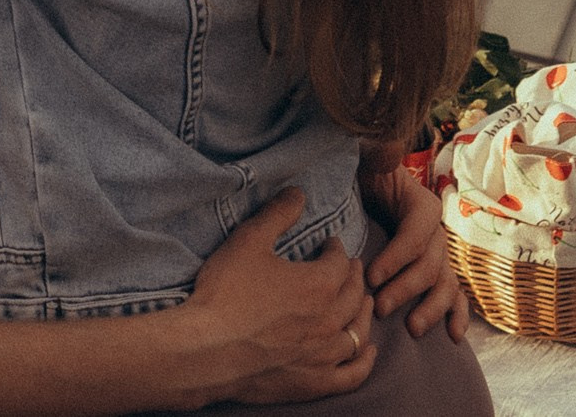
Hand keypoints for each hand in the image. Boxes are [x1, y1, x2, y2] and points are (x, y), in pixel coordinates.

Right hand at [180, 191, 374, 405]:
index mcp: (319, 284)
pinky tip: (368, 353)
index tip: (329, 244)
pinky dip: (364, 362)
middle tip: (350, 268)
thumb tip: (297, 193)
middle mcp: (330, 319)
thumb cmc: (226, 294)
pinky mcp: (315, 382)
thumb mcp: (248, 242)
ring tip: (363, 303)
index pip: (339, 262)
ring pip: (358, 332)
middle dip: (354, 277)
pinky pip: (352, 374)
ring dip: (363, 313)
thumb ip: (276, 215)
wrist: (207, 349)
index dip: (335, 249)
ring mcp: (325, 354)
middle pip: (354, 294)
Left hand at [362, 164, 467, 342]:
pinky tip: (453, 336)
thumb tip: (387, 147)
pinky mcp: (435, 270)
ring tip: (412, 328)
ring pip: (444, 284)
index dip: (395, 258)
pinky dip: (456, 314)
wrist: (365, 182)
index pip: (415, 235)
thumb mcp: (366, 158)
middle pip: (429, 265)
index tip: (369, 276)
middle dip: (406, 289)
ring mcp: (439, 253)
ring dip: (431, 308)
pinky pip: (453, 294)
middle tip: (380, 307)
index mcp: (422, 204)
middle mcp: (436, 231)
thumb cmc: (362, 172)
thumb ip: (378, 152)